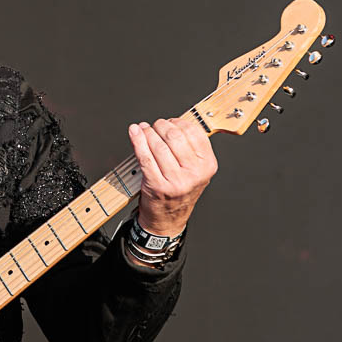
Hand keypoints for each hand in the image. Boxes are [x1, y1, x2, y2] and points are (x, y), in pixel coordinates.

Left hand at [127, 117, 216, 236]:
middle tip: (155, 126)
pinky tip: (135, 132)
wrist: (168, 219)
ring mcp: (176, 181)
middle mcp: (194, 174)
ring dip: (147, 132)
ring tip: (143, 130)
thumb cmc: (180, 191)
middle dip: (161, 126)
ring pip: (158, 146)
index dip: (178, 122)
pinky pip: (145, 156)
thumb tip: (174, 123)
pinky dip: (137, 141)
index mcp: (207, 166)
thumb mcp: (195, 171)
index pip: (193, 133)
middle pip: (174, 137)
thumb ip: (191, 149)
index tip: (170, 122)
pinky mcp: (157, 185)